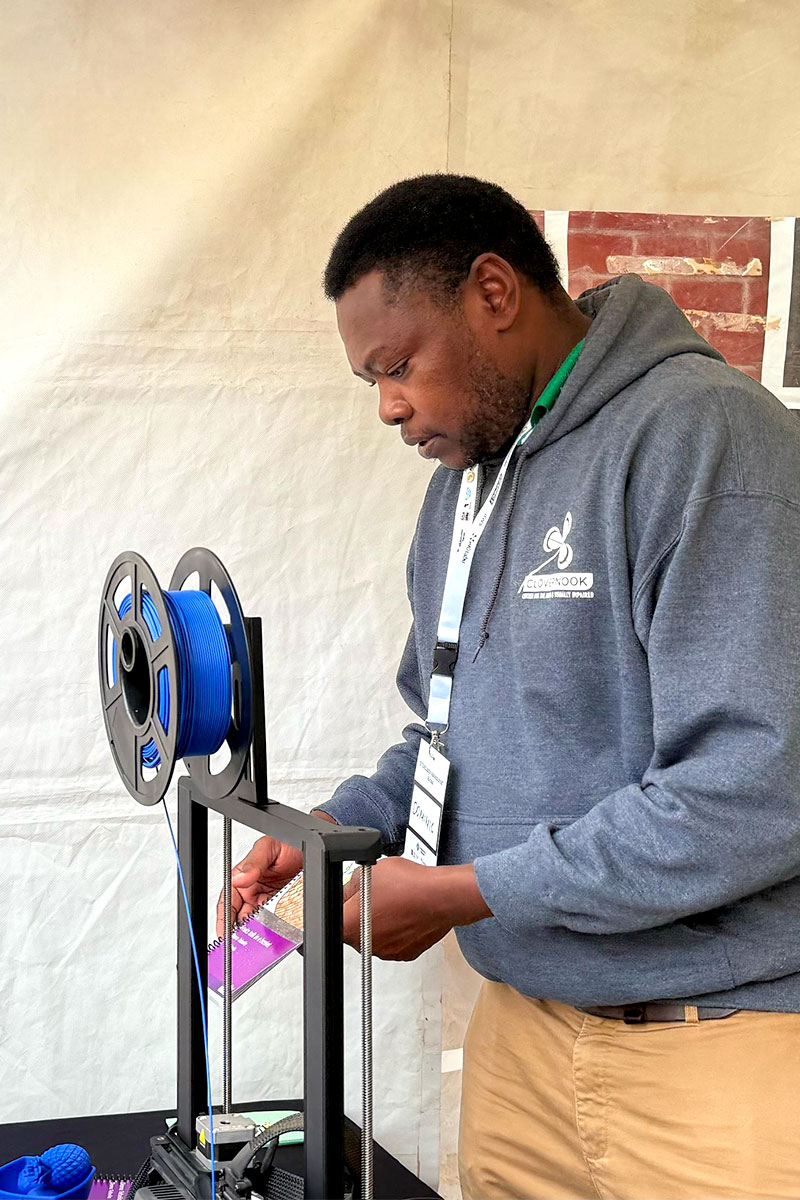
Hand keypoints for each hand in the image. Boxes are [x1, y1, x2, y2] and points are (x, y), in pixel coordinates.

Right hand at [215, 811, 336, 935]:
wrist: (312, 844)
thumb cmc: (287, 843)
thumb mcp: (268, 847)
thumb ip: (254, 861)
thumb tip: (240, 877)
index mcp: (243, 880)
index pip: (228, 904)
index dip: (224, 921)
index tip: (225, 935)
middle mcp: (255, 893)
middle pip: (243, 920)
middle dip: (244, 933)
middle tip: (246, 944)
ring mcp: (270, 902)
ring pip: (262, 925)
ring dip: (263, 933)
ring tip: (266, 940)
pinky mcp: (286, 909)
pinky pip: (281, 924)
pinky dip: (281, 930)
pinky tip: (283, 932)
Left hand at [341, 856, 491, 960]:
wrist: (441, 897)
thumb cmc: (408, 885)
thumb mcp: (368, 872)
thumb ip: (349, 886)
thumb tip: (346, 892)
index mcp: (349, 926)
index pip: (332, 921)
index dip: (339, 909)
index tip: (346, 903)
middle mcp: (365, 944)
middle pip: (353, 930)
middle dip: (359, 915)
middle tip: (374, 897)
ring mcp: (386, 952)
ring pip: (374, 937)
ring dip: (379, 923)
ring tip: (393, 903)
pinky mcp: (404, 954)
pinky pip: (393, 942)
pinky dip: (396, 931)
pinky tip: (404, 914)